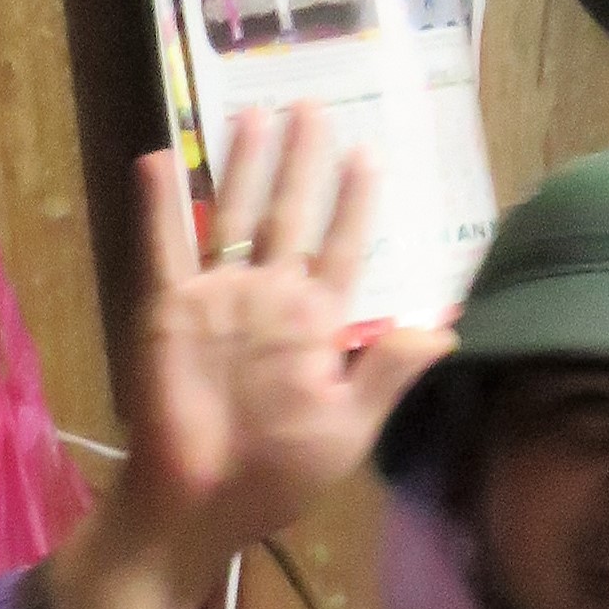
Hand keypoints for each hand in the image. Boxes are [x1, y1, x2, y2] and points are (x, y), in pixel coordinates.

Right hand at [45, 107, 452, 608]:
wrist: (201, 503)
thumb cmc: (276, 475)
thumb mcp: (347, 428)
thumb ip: (388, 373)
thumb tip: (446, 329)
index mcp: (315, 325)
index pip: (342, 249)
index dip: (356, 204)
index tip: (370, 154)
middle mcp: (269, 299)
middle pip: (289, 214)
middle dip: (302, 162)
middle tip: (314, 104)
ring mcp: (218, 298)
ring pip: (233, 214)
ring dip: (242, 165)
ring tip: (254, 112)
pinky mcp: (169, 308)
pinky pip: (164, 247)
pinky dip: (161, 205)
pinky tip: (162, 157)